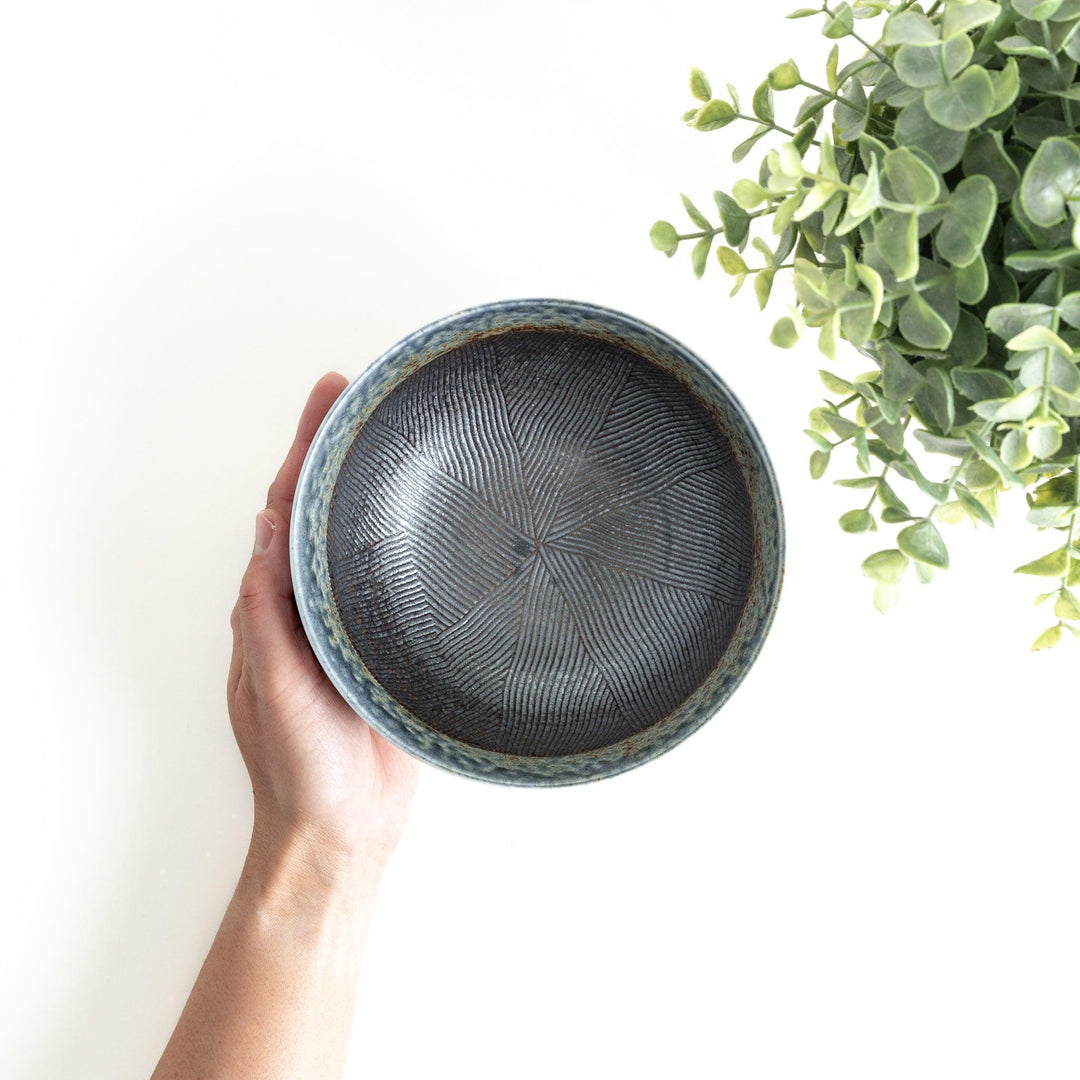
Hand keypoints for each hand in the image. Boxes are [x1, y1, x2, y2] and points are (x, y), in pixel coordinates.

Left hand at [228, 373, 418, 880]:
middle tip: (366, 397)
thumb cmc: (299, 768)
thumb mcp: (271, 687)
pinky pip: (391, 584)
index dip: (305, 449)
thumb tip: (265, 528)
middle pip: (321, 512)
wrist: (342, 829)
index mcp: (272, 608)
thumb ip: (265, 613)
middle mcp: (308, 607)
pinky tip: (426, 525)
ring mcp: (348, 626)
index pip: (286, 509)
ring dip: (371, 489)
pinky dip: (400, 544)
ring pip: (357, 542)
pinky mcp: (385, 649)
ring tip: (396, 440)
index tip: (330, 396)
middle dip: (338, 451)